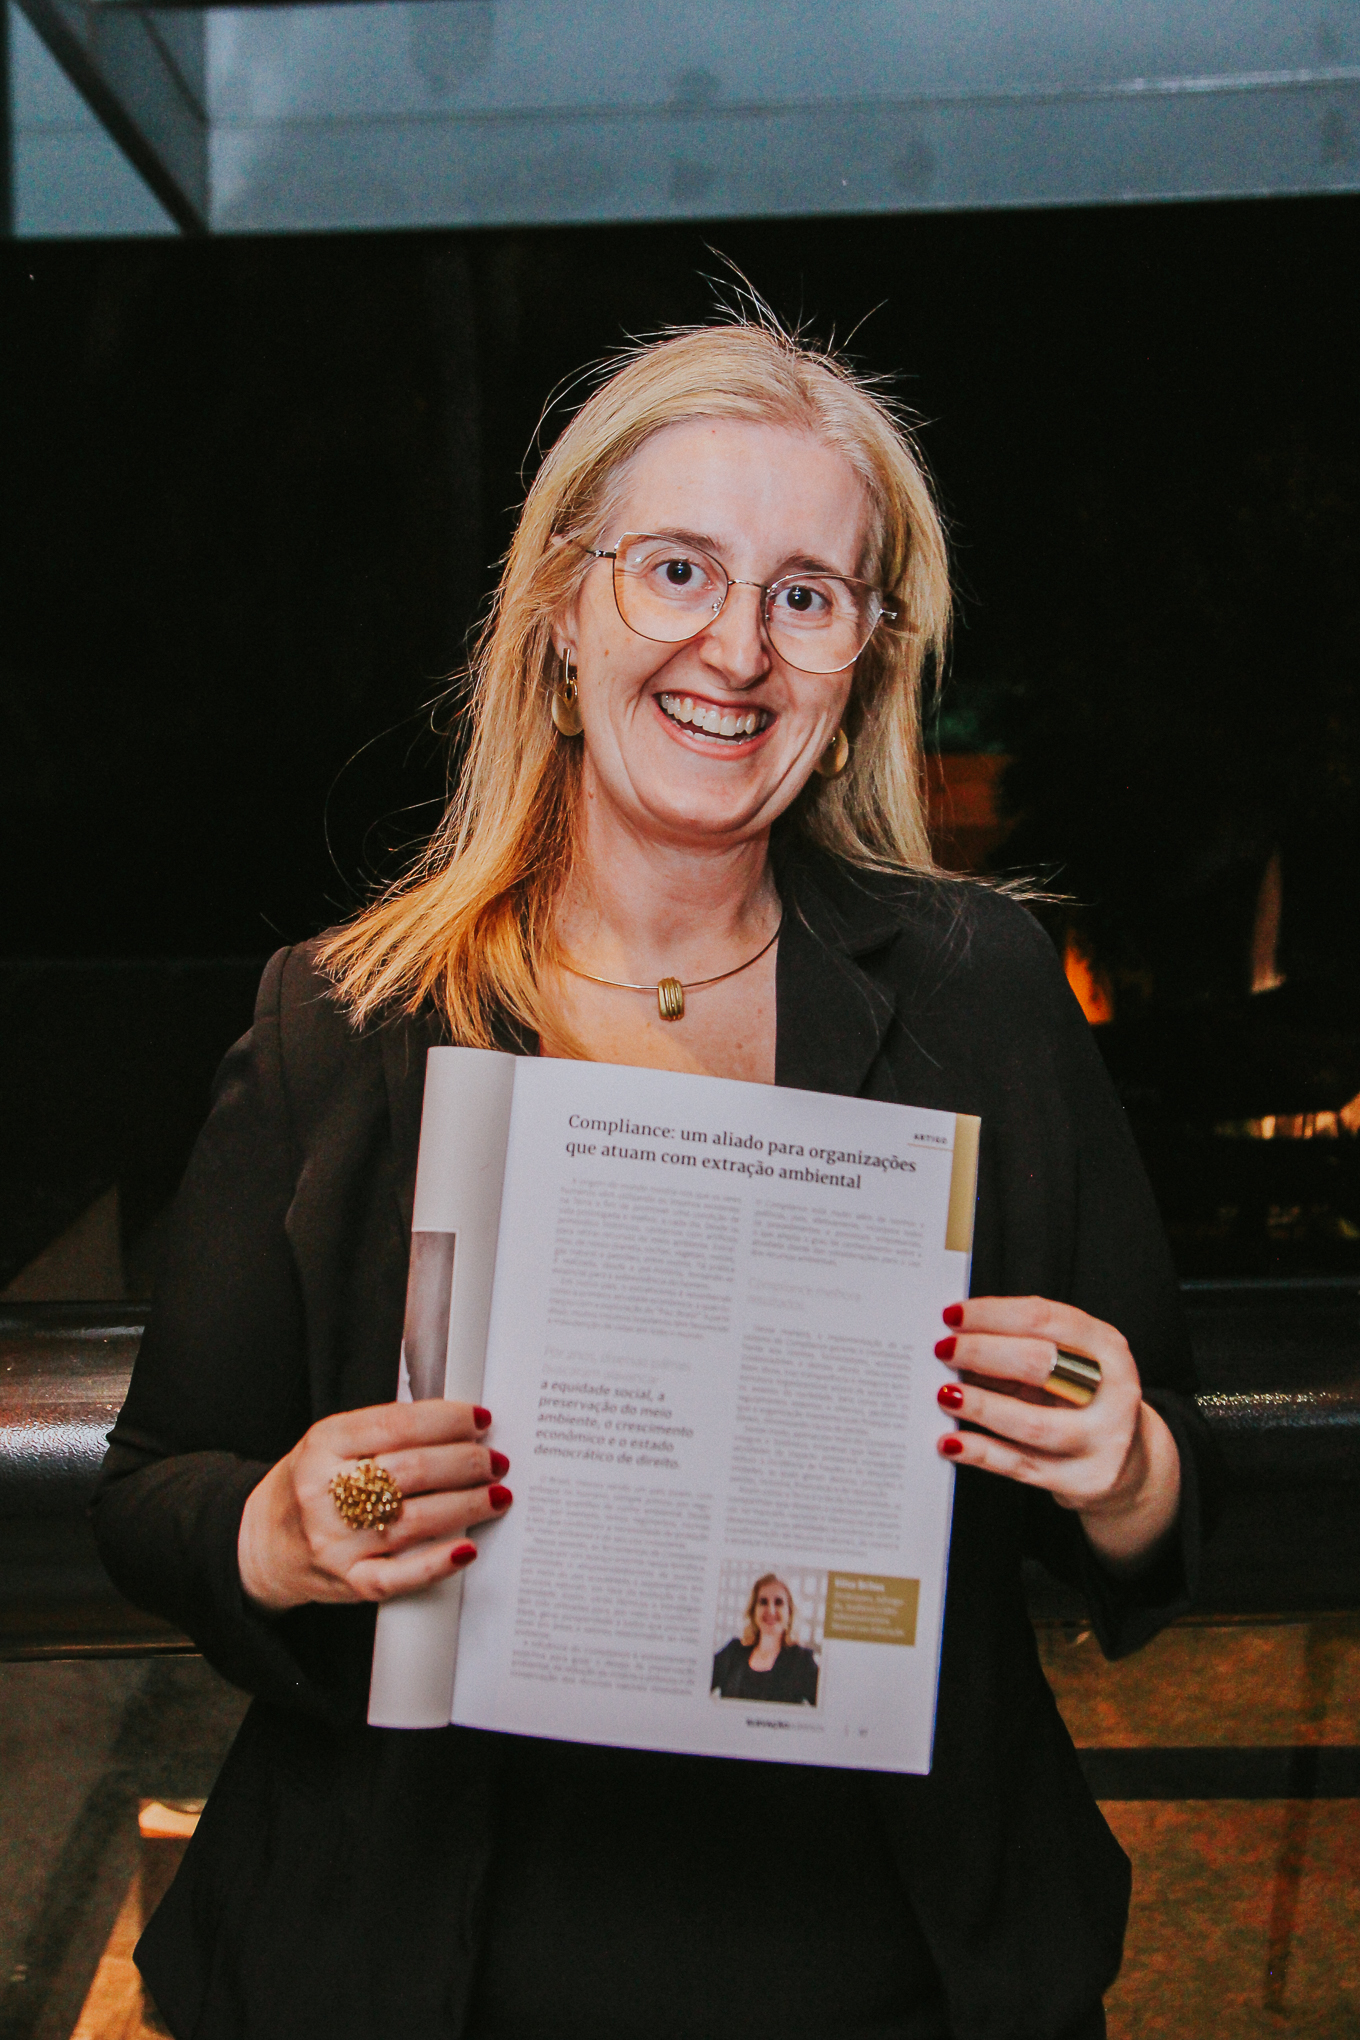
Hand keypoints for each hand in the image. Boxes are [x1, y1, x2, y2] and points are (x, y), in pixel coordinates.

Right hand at [237, 1399, 512, 1611]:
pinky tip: (466, 1549)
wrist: (260, 1544)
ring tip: (497, 1494)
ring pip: (414, 1520)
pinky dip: (436, 1564)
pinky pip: (397, 1577)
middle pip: (412, 1470)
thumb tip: (458, 1426)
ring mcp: (335, 1540)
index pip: (396, 1424)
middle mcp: (325, 1490)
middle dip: (466, 1463)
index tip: (480, 1420)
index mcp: (323, 1443)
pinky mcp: (346, 1582)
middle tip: (496, 1461)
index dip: (446, 1420)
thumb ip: (384, 1430)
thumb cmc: (310, 1485)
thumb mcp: (331, 1441)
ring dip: (467, 1506)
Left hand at [934, 1296, 1180, 1570]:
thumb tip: (957, 1336)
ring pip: (1032, 1423)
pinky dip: (981, 1452)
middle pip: (1041, 1365)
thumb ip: (1022, 1346)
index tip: (952, 1315)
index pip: (1045, 1319)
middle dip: (983, 1353)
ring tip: (943, 1394)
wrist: (1130, 1464)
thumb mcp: (1069, 1363)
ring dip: (980, 1406)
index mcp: (1107, 1348)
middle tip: (943, 1350)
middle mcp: (1114, 1392)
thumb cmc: (1085, 1400)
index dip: (993, 1314)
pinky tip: (952, 1441)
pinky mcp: (1083, 1480)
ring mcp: (1103, 1441)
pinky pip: (1022, 1465)